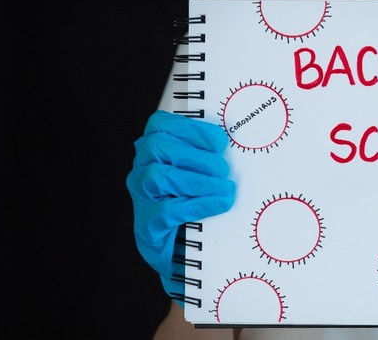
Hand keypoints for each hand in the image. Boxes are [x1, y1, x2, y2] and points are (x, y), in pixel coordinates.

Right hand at [126, 110, 235, 301]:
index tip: (219, 142)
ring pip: (158, 176)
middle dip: (196, 156)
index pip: (159, 125)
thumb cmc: (196, 203)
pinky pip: (168, 210)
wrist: (184, 252)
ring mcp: (141, 198)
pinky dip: (199, 204)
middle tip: (223, 170)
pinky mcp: (148, 225)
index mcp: (154, 152)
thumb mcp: (203, 175)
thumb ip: (211, 157)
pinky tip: (220, 203)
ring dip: (198, 180)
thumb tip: (236, 147)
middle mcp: (141, 170)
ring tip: (225, 188)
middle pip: (157, 147)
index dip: (191, 129)